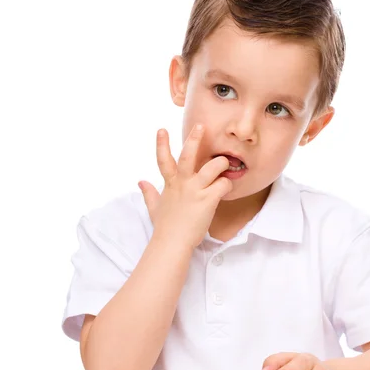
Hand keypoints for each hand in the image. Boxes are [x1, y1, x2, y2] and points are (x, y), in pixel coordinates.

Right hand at [138, 124, 232, 249]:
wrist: (172, 243)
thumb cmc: (165, 227)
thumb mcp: (154, 207)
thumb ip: (149, 193)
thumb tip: (141, 182)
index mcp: (170, 184)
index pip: (163, 160)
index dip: (162, 144)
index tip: (161, 129)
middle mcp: (182, 183)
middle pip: (188, 155)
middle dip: (195, 139)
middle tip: (200, 125)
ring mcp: (195, 190)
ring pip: (213, 167)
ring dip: (221, 164)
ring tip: (225, 165)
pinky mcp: (207, 199)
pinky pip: (223, 184)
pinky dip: (227, 185)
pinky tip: (228, 189)